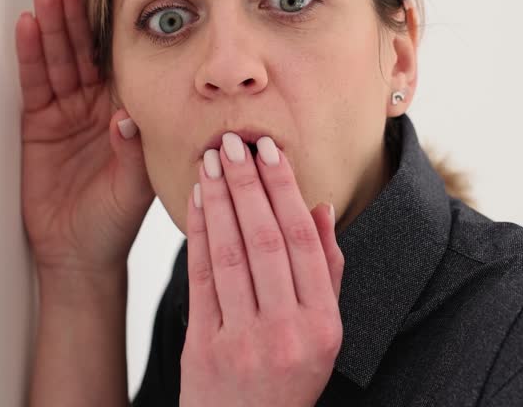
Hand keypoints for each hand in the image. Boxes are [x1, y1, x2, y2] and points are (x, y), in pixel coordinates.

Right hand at [15, 0, 155, 275]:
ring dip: (51, 24)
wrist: (77, 255)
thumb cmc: (113, 223)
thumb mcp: (133, 188)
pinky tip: (26, 26)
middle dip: (76, 13)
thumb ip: (131, 151)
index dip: (112, 25)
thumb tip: (125, 118)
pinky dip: (30, 54)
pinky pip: (34, 81)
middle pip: (85, 47)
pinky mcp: (38, 123)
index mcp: (129, 109)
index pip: (120, 57)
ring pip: (59, 58)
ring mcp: (67, 110)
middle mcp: (98, 103)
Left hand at [179, 134, 345, 406]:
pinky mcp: (204, 348)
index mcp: (323, 326)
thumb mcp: (322, 334)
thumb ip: (325, 272)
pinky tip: (197, 200)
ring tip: (212, 161)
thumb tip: (321, 207)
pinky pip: (201, 278)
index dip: (285, 191)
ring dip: (219, 200)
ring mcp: (244, 342)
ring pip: (231, 254)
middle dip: (248, 186)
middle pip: (266, 242)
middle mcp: (286, 333)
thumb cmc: (286, 380)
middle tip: (234, 143)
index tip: (271, 152)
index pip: (303, 243)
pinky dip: (198, 233)